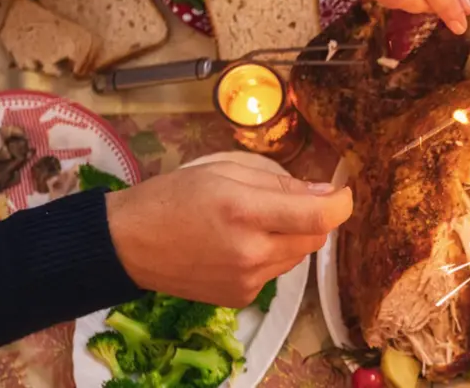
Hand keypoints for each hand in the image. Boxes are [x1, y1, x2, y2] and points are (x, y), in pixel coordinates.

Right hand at [106, 162, 351, 307]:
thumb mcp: (224, 172)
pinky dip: (269, 256)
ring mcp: (247, 280)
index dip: (340, 204)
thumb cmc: (173, 197)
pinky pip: (275, 272)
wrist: (127, 244)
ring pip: (297, 256)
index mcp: (245, 211)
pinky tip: (238, 246)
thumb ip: (279, 182)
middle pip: (314, 239)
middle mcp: (250, 252)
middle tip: (288, 203)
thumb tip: (324, 192)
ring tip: (254, 223)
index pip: (317, 217)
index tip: (343, 193)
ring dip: (290, 237)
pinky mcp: (241, 297)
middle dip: (312, 218)